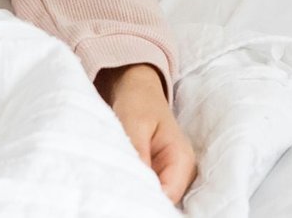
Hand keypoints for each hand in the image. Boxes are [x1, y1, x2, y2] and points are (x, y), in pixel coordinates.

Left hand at [95, 63, 196, 206]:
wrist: (137, 88)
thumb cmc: (138, 101)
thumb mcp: (134, 123)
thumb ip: (136, 153)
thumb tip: (133, 183)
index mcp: (181, 160)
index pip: (167, 196)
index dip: (143, 200)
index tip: (118, 195)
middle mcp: (182, 173)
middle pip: (161, 202)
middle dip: (137, 199)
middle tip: (110, 192)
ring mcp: (170, 177)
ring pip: (153, 198)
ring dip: (132, 194)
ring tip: (109, 187)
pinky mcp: (158, 177)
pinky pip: (146, 191)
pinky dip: (130, 189)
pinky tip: (115, 184)